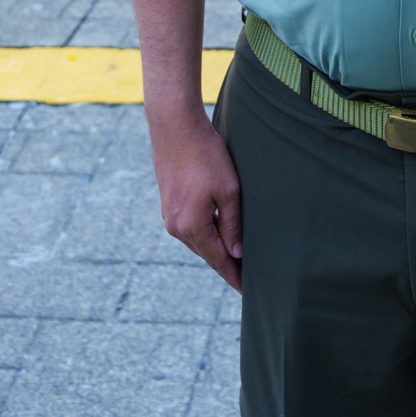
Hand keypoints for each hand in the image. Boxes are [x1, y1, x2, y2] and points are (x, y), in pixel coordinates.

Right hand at [150, 110, 242, 291]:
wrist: (174, 126)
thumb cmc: (206, 155)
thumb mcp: (228, 191)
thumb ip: (232, 224)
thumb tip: (236, 252)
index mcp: (191, 227)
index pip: (217, 261)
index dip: (233, 276)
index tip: (247, 291)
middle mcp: (175, 226)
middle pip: (207, 252)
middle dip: (226, 263)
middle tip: (247, 276)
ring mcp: (169, 214)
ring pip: (198, 239)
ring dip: (215, 247)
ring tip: (236, 256)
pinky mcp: (168, 201)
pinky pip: (190, 225)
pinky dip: (205, 231)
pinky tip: (217, 229)